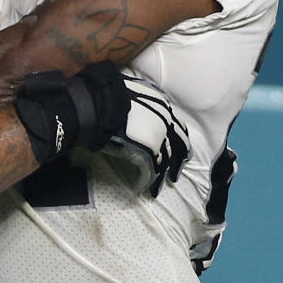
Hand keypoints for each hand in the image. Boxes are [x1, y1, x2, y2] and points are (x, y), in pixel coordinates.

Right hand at [105, 78, 190, 196]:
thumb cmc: (109, 95)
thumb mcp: (131, 92)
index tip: (182, 149)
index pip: (178, 125)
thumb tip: (133, 110)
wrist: (100, 104)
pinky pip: (149, 172)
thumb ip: (139, 102)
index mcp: (162, 105)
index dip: (180, 139)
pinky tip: (139, 189)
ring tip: (156, 189)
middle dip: (179, 161)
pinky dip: (145, 182)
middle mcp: (165, 121)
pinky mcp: (146, 153)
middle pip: (179, 146)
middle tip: (176, 173)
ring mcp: (157, 138)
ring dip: (161, 178)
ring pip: (165, 162)